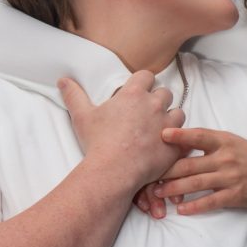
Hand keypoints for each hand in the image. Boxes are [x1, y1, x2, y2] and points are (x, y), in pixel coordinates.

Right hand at [58, 71, 184, 188]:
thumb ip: (74, 95)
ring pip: (178, 113)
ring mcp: (167, 125)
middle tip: (146, 113)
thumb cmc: (98, 143)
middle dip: (158, 100)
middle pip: (165, 93)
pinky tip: (166, 145)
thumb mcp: (82, 116)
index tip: (138, 92)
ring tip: (158, 129)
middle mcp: (154, 105)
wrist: (113, 171)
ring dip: (170, 118)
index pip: (146, 76)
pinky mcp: (174, 145)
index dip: (143, 83)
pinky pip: (183, 137)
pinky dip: (177, 140)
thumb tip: (63, 80)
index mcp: (134, 94)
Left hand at [152, 127, 246, 215]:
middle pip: (190, 164)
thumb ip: (208, 142)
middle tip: (149, 175)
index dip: (180, 136)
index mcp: (224, 141)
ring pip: (196, 183)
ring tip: (158, 192)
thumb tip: (178, 141)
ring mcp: (230, 177)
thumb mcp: (230, 142)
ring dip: (174, 189)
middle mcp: (225, 158)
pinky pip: (210, 201)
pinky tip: (181, 209)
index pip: (199, 136)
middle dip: (167, 171)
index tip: (162, 135)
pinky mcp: (234, 195)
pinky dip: (194, 206)